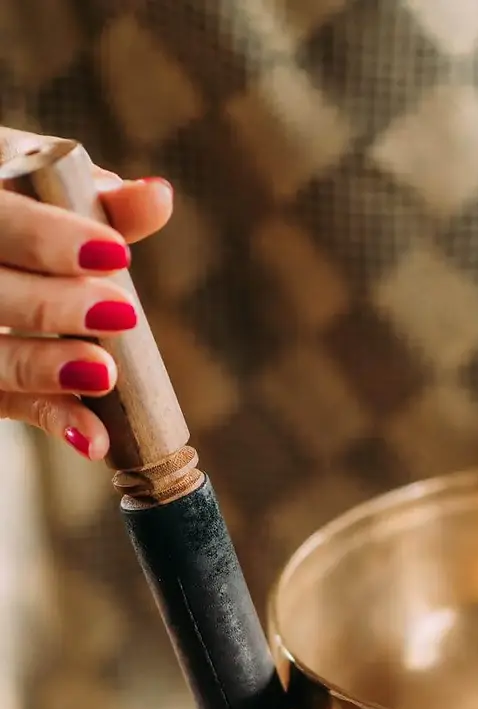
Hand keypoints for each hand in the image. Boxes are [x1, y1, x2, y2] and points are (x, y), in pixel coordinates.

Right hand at [0, 127, 172, 459]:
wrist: (0, 270)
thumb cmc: (25, 220)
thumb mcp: (50, 199)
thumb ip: (102, 204)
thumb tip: (158, 198)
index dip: (48, 236)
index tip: (115, 253)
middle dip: (51, 305)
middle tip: (120, 314)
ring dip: (44, 367)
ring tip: (104, 373)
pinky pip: (7, 403)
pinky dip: (54, 418)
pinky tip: (93, 438)